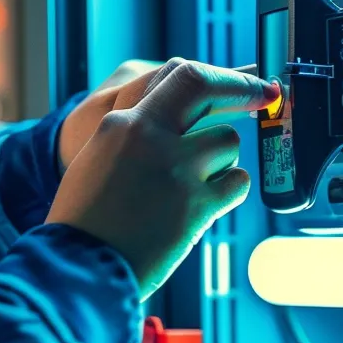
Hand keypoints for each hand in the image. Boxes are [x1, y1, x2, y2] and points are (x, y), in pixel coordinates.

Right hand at [45, 59, 279, 299]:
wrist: (80, 267)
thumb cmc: (85, 221)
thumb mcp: (98, 159)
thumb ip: (135, 136)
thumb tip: (175, 125)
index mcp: (121, 123)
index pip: (175, 75)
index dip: (213, 75)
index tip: (235, 80)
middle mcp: (150, 137)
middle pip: (205, 86)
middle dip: (241, 86)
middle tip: (263, 94)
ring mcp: (176, 170)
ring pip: (227, 140)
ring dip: (222, 159)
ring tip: (199, 183)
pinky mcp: (197, 206)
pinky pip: (237, 182)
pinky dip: (230, 190)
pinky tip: (209, 204)